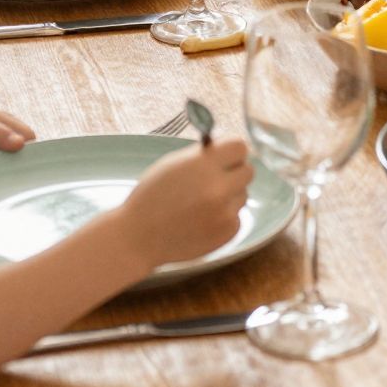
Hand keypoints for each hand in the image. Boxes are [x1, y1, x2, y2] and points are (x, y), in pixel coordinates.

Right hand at [120, 137, 253, 267]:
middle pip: (248, 170)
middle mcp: (218, 189)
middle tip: (215, 180)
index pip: (240, 147)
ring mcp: (225, 213)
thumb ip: (203, 156)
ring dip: (228, 196)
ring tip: (200, 204)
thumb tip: (228, 150)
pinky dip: (224, 217)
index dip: (231, 152)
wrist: (138, 238)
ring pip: (243, 194)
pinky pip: (237, 216)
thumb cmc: (152, 197)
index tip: (224, 158)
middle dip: (233, 172)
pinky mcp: (228, 232)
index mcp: (203, 166)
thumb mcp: (173, 165)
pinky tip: (202, 221)